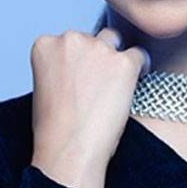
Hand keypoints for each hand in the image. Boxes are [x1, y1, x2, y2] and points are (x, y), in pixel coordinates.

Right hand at [30, 28, 150, 174]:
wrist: (70, 149)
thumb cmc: (55, 128)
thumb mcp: (45, 87)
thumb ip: (61, 66)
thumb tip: (84, 65)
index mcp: (46, 44)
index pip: (70, 40)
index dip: (80, 60)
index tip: (82, 80)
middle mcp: (71, 39)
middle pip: (94, 38)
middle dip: (98, 57)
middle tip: (99, 88)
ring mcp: (99, 49)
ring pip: (117, 42)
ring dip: (118, 60)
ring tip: (115, 88)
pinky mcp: (124, 62)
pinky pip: (140, 55)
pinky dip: (140, 69)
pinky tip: (132, 88)